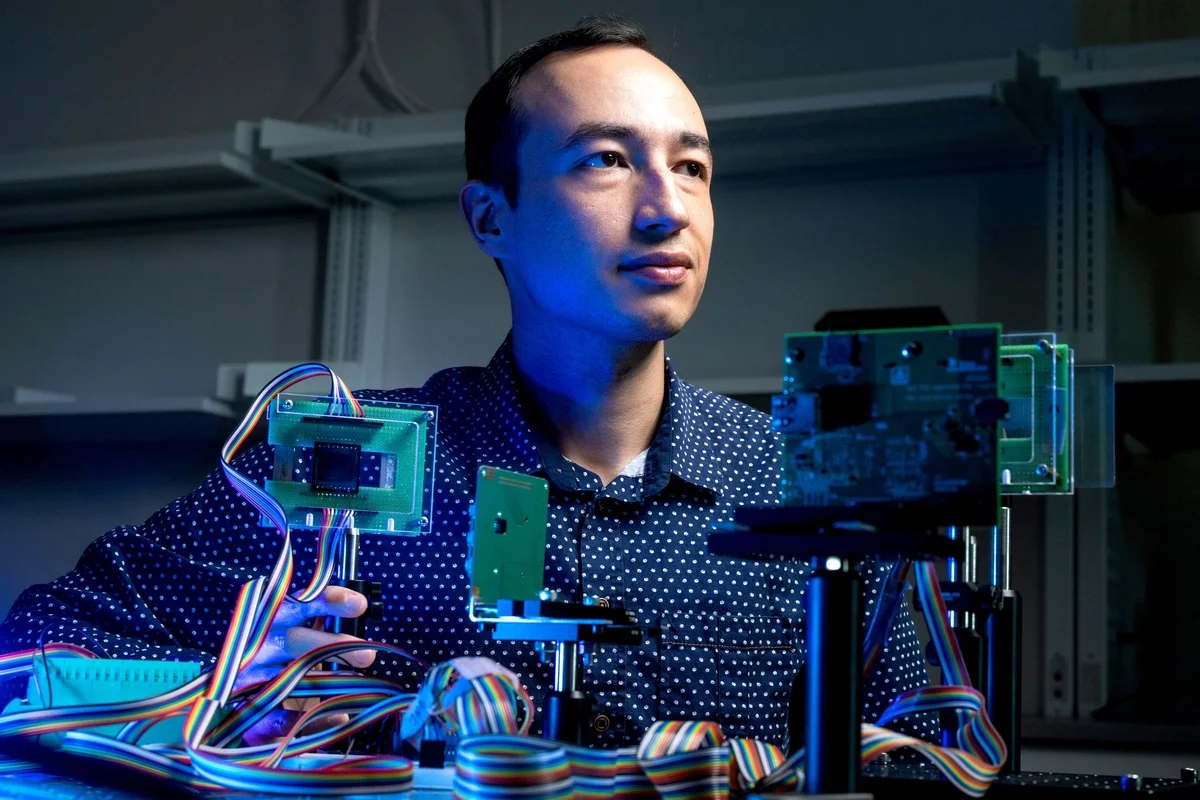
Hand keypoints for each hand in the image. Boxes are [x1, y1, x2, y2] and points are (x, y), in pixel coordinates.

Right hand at [236, 585, 376, 745]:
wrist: (241, 696)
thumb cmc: (282, 656)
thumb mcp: (300, 632)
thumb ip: (324, 623)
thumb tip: (362, 615)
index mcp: (273, 618)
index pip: (300, 602)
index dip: (329, 601)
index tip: (359, 605)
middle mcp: (258, 643)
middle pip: (294, 640)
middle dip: (334, 645)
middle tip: (368, 656)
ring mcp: (248, 676)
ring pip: (287, 678)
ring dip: (325, 684)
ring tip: (358, 689)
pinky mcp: (246, 709)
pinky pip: (276, 716)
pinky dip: (309, 719)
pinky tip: (338, 717)